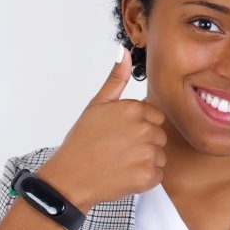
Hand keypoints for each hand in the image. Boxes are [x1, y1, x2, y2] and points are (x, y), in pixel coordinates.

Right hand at [35, 45, 167, 212]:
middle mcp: (144, 129)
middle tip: (118, 149)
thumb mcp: (97, 105)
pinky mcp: (148, 176)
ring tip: (120, 162)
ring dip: (145, 161)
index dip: (139, 126)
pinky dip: (144, 178)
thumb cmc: (82, 141)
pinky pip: (158, 174)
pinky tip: (124, 175)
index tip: (120, 134)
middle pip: (159, 136)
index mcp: (134, 109)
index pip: (155, 116)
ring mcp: (147, 154)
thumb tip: (124, 51)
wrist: (70, 178)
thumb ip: (116, 79)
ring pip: (160, 155)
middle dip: (144, 143)